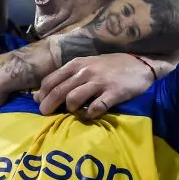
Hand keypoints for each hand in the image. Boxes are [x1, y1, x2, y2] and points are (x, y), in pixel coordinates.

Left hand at [35, 53, 156, 118]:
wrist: (140, 64)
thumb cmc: (110, 66)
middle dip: (48, 105)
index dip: (42, 94)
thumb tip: (41, 93)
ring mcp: (99, 82)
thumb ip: (67, 77)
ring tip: (73, 112)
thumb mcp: (87, 64)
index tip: (38, 103)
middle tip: (45, 114)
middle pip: (59, 91)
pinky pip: (96, 107)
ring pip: (73, 98)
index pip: (51, 80)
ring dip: (70, 108)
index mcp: (76, 64)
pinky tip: (90, 115)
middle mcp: (85, 72)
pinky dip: (90, 114)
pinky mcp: (113, 93)